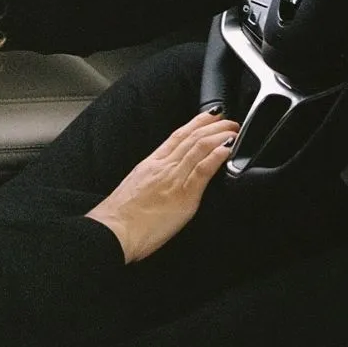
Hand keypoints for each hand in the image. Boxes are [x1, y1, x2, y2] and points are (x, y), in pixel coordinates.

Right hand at [86, 110, 238, 262]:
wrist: (113, 231)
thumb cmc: (120, 218)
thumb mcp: (135, 189)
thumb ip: (151, 181)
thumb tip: (163, 182)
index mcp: (151, 164)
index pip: (177, 136)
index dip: (195, 123)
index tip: (210, 115)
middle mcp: (163, 167)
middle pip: (191, 138)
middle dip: (213, 126)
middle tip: (229, 120)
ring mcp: (174, 179)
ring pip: (199, 148)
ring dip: (220, 137)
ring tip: (233, 130)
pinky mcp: (184, 196)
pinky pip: (203, 171)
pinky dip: (217, 157)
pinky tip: (227, 149)